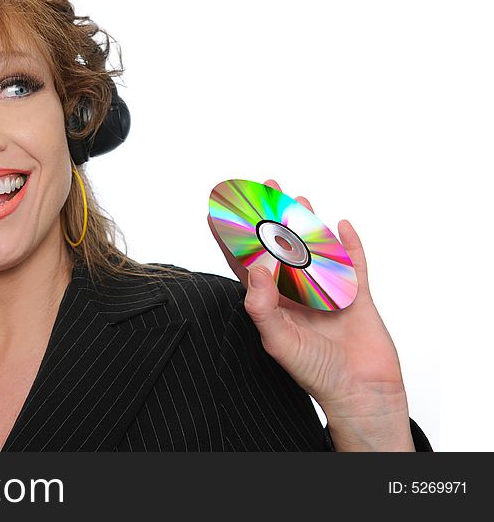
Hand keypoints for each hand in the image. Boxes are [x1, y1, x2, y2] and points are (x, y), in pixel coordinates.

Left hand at [207, 179, 413, 449]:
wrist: (361, 393)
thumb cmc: (316, 374)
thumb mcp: (278, 340)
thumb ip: (263, 305)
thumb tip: (257, 267)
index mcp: (273, 302)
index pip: (248, 262)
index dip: (235, 237)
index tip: (221, 210)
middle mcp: (297, 293)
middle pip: (282, 247)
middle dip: (273, 217)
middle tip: (266, 188)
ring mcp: (328, 292)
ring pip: (315, 249)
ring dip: (308, 224)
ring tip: (298, 199)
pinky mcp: (357, 296)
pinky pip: (354, 264)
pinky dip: (349, 245)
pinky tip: (342, 225)